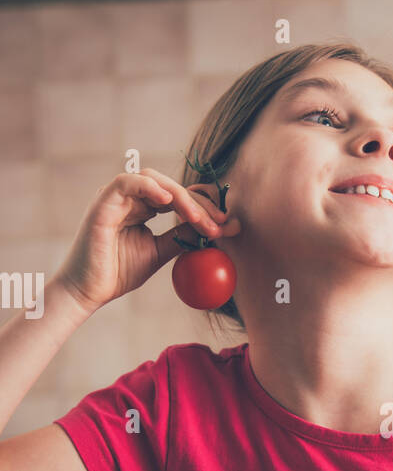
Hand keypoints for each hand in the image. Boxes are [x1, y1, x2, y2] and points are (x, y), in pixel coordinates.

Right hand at [54, 168, 240, 313]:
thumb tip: (212, 228)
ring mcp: (115, 197)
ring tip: (199, 218)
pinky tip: (169, 201)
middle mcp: (129, 198)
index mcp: (142, 207)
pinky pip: (126, 182)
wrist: (88, 292)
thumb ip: (181, 236)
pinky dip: (149, 186)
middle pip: (170, 186)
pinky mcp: (102, 202)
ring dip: (181, 196)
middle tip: (220, 222)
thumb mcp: (159, 252)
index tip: (226, 224)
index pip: (177, 196)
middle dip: (199, 202)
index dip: (203, 206)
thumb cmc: (118, 273)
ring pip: (153, 179)